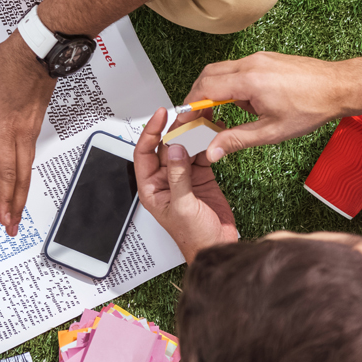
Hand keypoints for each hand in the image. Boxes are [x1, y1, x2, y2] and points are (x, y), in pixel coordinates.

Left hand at [0, 33, 55, 236]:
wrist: (38, 51)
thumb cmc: (7, 64)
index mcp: (4, 126)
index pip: (4, 170)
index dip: (4, 196)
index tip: (3, 215)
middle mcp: (21, 133)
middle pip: (20, 177)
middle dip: (15, 205)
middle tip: (12, 225)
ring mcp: (31, 130)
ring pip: (26, 169)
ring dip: (20, 192)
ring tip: (15, 210)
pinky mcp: (35, 124)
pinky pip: (28, 155)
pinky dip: (23, 173)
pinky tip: (18, 179)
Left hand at [135, 108, 237, 262]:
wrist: (217, 249)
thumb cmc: (194, 238)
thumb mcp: (183, 206)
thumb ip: (178, 177)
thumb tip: (173, 149)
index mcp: (151, 188)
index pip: (144, 152)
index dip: (150, 132)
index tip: (160, 115)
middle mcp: (164, 180)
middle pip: (165, 146)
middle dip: (175, 128)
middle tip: (188, 113)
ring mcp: (183, 178)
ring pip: (184, 148)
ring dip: (192, 133)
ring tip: (202, 117)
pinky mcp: (200, 178)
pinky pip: (200, 154)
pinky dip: (207, 143)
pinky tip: (212, 132)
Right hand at [181, 52, 344, 162]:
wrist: (340, 87)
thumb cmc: (312, 107)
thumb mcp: (271, 132)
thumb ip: (236, 140)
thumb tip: (212, 151)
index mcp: (249, 81)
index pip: (204, 89)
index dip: (190, 106)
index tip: (186, 120)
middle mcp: (250, 64)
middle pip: (207, 76)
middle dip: (198, 97)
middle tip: (200, 118)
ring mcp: (258, 59)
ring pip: (221, 71)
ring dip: (216, 91)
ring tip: (230, 113)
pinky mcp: (265, 59)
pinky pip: (237, 69)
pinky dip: (232, 85)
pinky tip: (247, 102)